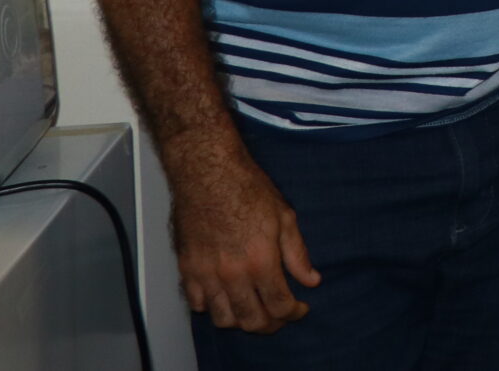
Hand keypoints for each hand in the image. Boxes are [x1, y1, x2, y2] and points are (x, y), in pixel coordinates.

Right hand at [170, 148, 319, 332]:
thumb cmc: (249, 190)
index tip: (301, 309)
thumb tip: (312, 280)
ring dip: (242, 320)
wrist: (208, 174)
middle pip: (252, 320)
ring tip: (254, 310)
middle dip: (271, 324)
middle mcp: (232, 275)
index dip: (293, 313)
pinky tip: (226, 297)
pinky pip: (197, 304)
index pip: (279, 305)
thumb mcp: (285, 218)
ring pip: (223, 318)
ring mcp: (206, 275)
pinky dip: (213, 308)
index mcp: (260, 261)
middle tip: (280, 317)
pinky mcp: (187, 270)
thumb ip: (297, 254)